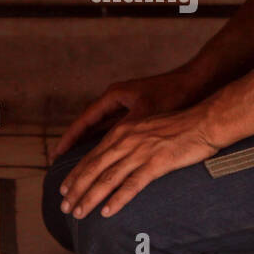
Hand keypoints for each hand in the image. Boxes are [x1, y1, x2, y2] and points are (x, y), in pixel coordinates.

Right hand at [49, 67, 206, 163]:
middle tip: (59, 165)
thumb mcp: (147, 113)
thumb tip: (106, 150)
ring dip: (89, 149)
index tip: (57, 154)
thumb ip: (127, 130)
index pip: (85, 120)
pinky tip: (101, 163)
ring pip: (101, 132)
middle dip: (75, 147)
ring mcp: (126, 108)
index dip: (70, 138)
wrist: (196, 83)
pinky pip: (115, 133)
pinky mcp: (138, 116)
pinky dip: (107, 147)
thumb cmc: (174, 94)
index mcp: (114, 96)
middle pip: (89, 127)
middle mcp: (117, 101)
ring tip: (76, 169)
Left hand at [58, 107, 219, 218]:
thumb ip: (132, 141)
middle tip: (64, 207)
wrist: (205, 121)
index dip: (76, 174)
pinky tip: (107, 212)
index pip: (92, 156)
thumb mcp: (148, 128)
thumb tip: (120, 158)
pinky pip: (132, 185)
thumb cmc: (181, 126)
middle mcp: (127, 140)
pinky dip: (117, 199)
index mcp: (123, 131)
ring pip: (108, 178)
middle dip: (76, 189)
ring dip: (90, 197)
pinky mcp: (157, 163)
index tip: (64, 189)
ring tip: (78, 213)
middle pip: (94, 168)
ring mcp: (141, 152)